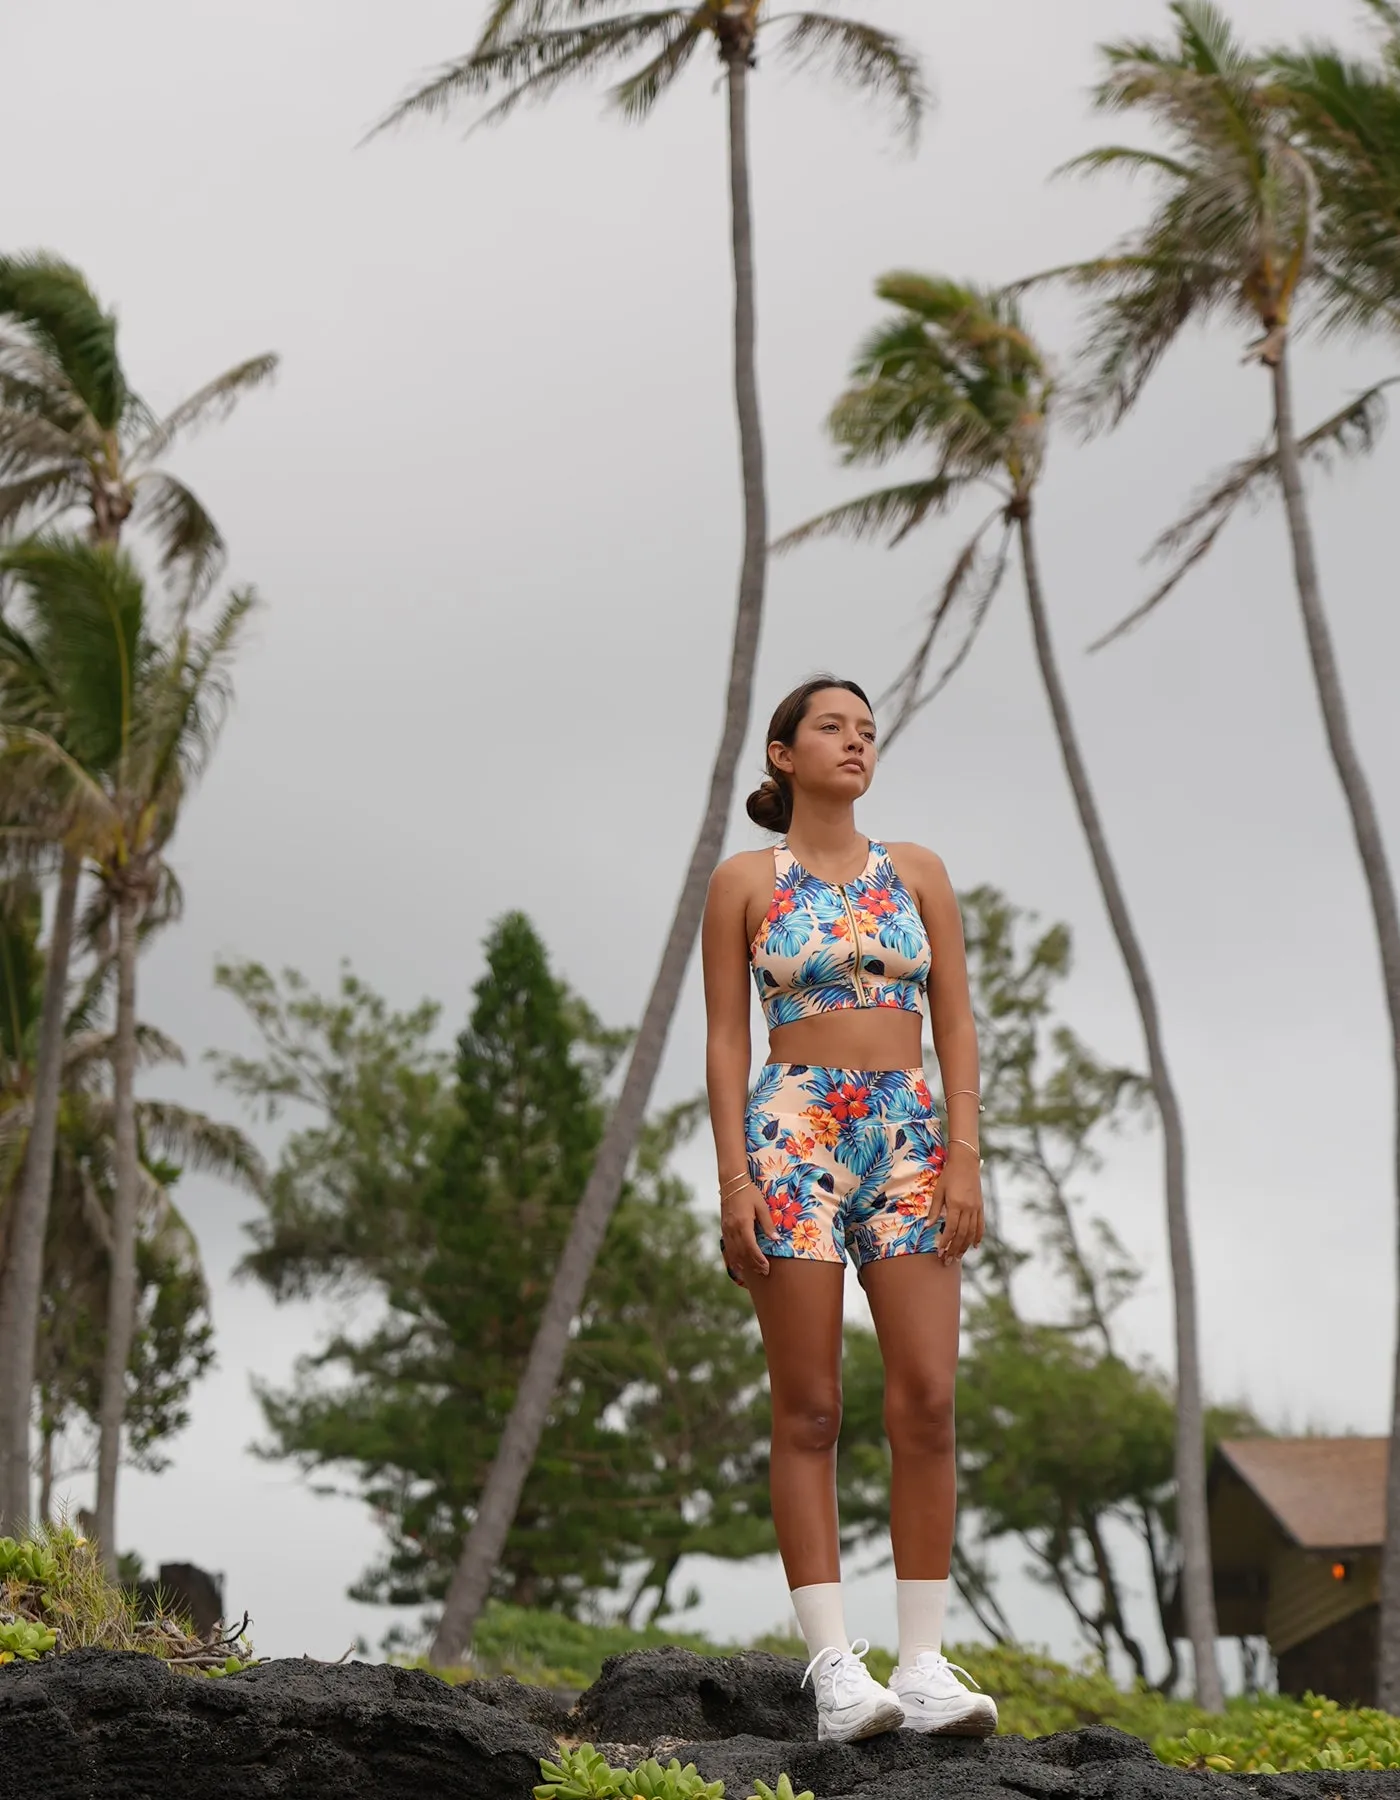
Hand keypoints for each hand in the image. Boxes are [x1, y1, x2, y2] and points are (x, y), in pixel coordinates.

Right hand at [720, 1179, 771, 1286]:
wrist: (732, 1182)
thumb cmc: (749, 1192)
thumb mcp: (762, 1206)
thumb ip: (768, 1224)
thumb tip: (776, 1239)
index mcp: (743, 1224)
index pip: (750, 1247)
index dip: (758, 1259)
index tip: (767, 1267)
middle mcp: (732, 1229)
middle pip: (742, 1253)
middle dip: (753, 1264)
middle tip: (764, 1272)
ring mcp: (726, 1229)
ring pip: (733, 1252)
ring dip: (743, 1263)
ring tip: (754, 1271)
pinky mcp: (724, 1228)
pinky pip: (728, 1247)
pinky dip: (734, 1258)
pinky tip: (739, 1263)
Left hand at [934, 1142, 983, 1263]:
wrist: (966, 1163)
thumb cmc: (949, 1175)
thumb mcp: (938, 1191)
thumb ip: (934, 1209)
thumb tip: (928, 1226)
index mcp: (956, 1205)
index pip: (950, 1229)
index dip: (945, 1242)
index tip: (939, 1252)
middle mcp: (968, 1209)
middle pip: (962, 1235)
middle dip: (954, 1250)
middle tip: (947, 1261)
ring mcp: (976, 1208)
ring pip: (972, 1233)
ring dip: (965, 1247)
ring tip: (958, 1257)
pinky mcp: (981, 1207)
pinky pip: (980, 1225)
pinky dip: (978, 1237)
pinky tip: (975, 1246)